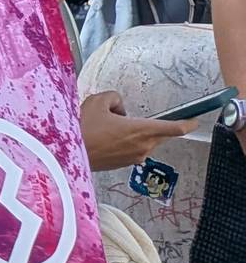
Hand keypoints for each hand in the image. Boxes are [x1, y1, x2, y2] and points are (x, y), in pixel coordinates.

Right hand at [80, 90, 194, 173]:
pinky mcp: (125, 165)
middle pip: (158, 134)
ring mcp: (134, 158)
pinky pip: (132, 149)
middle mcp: (143, 146)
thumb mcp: (98, 101)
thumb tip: (120, 108)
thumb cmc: (84, 128)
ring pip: (144, 141)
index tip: (194, 121)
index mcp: (141, 130)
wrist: (68, 153)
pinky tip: (104, 138)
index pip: (174, 127)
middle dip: (150, 124)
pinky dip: (124, 142)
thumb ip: (115, 98)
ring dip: (134, 133)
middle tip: (128, 117)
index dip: (187, 123)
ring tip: (108, 128)